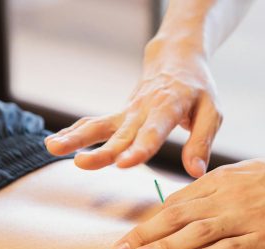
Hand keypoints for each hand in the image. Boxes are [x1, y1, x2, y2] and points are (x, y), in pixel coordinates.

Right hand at [44, 39, 221, 177]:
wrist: (177, 60)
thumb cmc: (198, 90)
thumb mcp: (211, 112)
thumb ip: (201, 142)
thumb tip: (195, 173)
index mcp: (169, 107)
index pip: (153, 131)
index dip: (139, 148)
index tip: (125, 163)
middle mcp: (144, 110)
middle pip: (121, 133)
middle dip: (102, 150)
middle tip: (82, 163)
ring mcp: (128, 112)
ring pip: (99, 125)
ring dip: (76, 138)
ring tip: (52, 148)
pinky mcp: (120, 115)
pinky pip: (95, 123)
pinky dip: (75, 132)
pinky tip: (55, 143)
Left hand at [112, 158, 264, 248]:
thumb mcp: (246, 171)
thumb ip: (216, 184)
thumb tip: (186, 201)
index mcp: (223, 179)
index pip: (178, 201)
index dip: (151, 219)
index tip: (132, 235)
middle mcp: (230, 196)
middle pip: (179, 216)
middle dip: (146, 233)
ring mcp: (248, 217)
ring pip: (198, 232)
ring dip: (167, 247)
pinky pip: (229, 248)